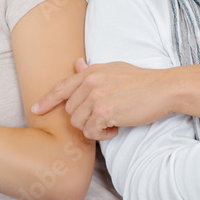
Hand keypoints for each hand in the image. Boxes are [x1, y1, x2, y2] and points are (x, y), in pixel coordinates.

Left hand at [31, 58, 169, 140]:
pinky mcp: (104, 112)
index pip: (61, 87)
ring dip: (94, 128)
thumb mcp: (114, 70)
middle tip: (105, 118)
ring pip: (79, 123)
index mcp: (91, 72)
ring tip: (112, 123)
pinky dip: (102, 135)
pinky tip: (116, 128)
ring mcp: (96, 97)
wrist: (163, 88)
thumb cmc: (142, 81)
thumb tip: (77, 64)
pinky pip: (91, 131)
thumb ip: (93, 71)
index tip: (36, 109)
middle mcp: (90, 82)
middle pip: (71, 111)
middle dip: (84, 119)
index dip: (46, 100)